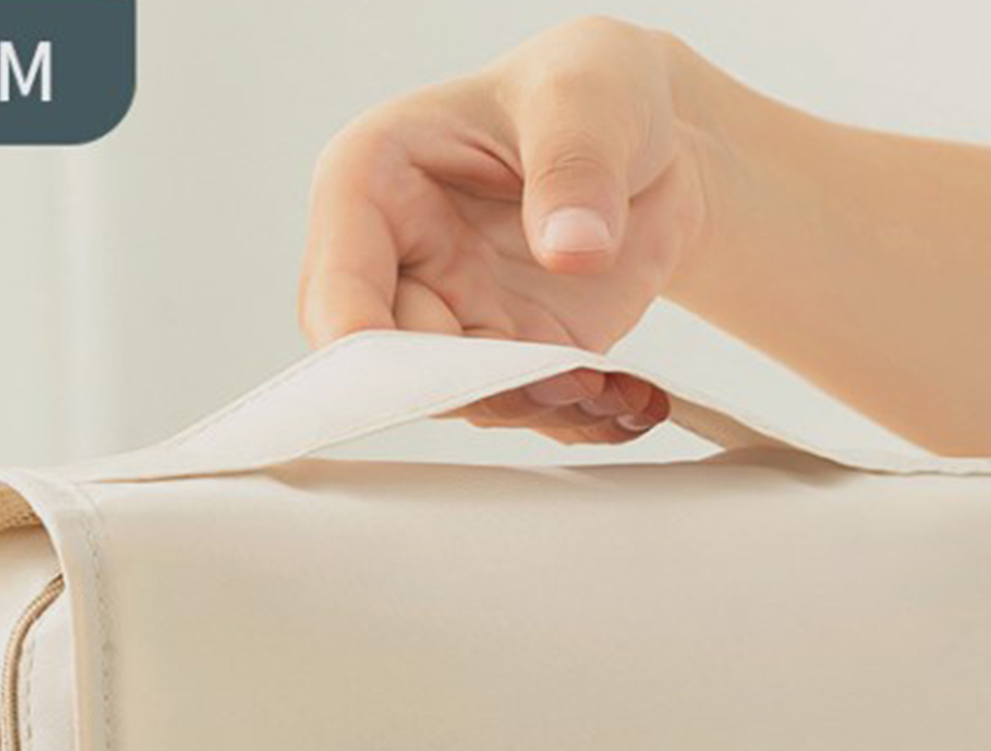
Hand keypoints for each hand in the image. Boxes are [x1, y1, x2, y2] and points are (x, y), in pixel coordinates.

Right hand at [298, 18, 712, 441]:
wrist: (652, 143)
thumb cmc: (586, 92)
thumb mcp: (584, 93)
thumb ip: (573, 163)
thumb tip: (570, 248)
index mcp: (374, 185)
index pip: (338, 284)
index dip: (363, 345)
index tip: (422, 373)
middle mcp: (401, 269)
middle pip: (401, 366)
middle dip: (478, 387)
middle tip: (561, 378)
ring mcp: (457, 324)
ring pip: (471, 403)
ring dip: (544, 407)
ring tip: (615, 388)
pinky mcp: (517, 362)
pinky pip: (535, 412)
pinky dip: (587, 418)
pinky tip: (634, 400)